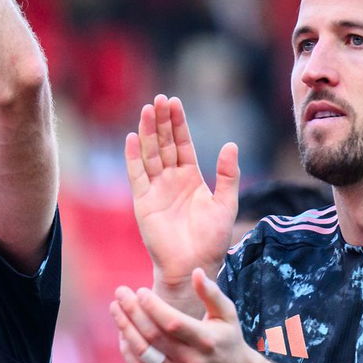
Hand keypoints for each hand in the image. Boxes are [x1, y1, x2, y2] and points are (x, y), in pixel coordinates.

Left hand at [113, 269, 256, 362]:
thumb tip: (196, 272)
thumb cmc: (227, 340)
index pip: (173, 323)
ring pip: (143, 352)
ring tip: (115, 308)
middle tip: (121, 292)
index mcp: (207, 341)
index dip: (153, 306)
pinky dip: (127, 351)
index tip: (141, 291)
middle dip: (133, 311)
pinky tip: (123, 332)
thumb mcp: (227, 314)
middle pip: (153, 335)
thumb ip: (211, 293)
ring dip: (125, 328)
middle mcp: (192, 362)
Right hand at [126, 96, 238, 306]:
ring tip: (147, 110)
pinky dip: (133, 157)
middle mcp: (170, 180)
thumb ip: (227, 175)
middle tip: (159, 99)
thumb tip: (231, 145)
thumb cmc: (212, 239)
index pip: (182, 144)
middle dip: (161, 121)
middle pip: (164, 144)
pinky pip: (137, 175)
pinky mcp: (143, 202)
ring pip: (150, 155)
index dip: (178, 123)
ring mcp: (155, 190)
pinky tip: (132, 138)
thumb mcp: (226, 203)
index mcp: (190, 178)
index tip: (174, 102)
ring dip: (147, 133)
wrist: (194, 264)